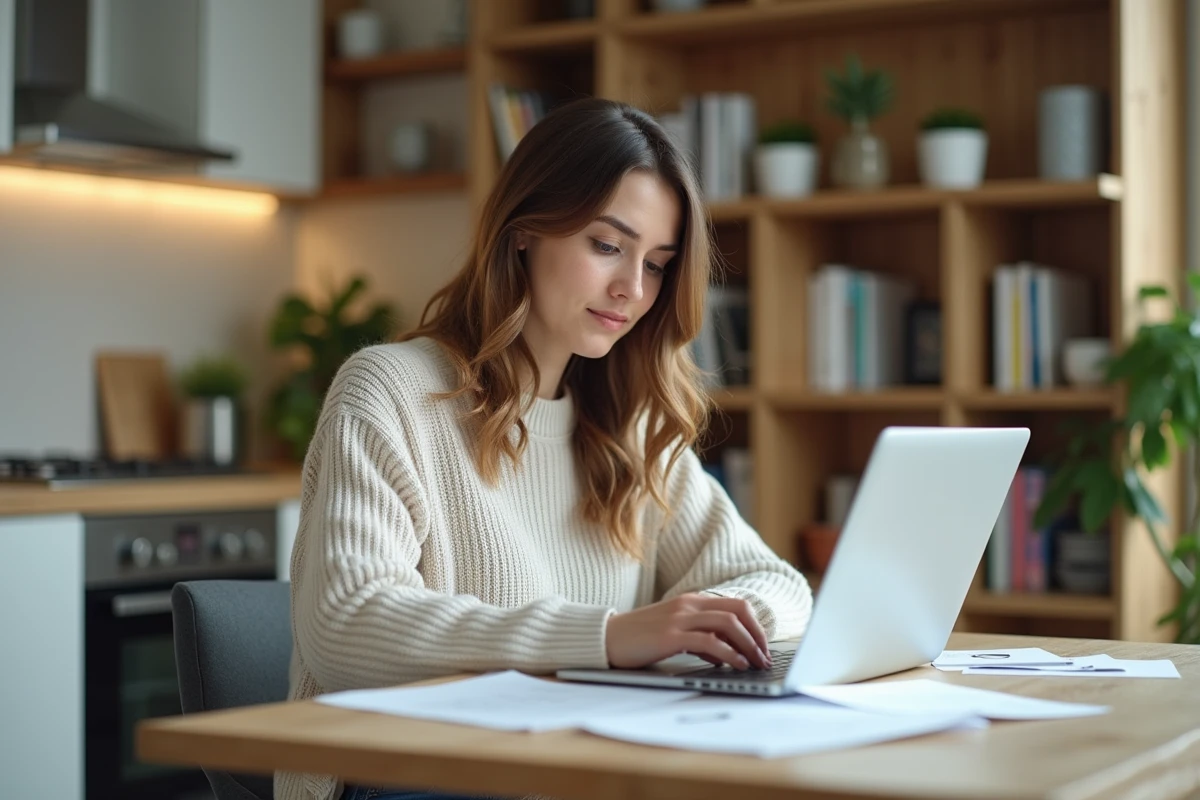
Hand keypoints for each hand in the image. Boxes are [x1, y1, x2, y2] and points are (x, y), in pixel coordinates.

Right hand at [604, 593, 770, 669]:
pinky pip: (710, 642)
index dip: (755, 625)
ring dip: (748, 645)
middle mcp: (689, 604)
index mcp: (691, 601)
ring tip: (756, 663)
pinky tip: (736, 665)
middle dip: (757, 635)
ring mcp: (680, 618)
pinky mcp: (671, 636)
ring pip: (728, 624)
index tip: (762, 646)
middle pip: (738, 611)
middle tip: (765, 656)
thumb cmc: (639, 638)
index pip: (735, 605)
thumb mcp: (674, 633)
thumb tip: (724, 656)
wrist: (606, 638)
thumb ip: (699, 639)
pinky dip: (729, 654)